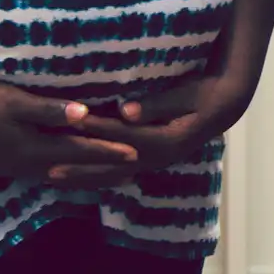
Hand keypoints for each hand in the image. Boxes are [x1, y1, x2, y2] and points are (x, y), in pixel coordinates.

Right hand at [0, 78, 140, 185]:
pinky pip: (44, 177)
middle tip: (136, 173)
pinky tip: (73, 175)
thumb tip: (85, 114)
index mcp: (30, 148)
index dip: (108, 152)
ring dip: (88, 178)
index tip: (136, 154)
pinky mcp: (4, 166)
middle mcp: (25, 165)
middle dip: (105, 172)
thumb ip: (49, 110)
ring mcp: (13, 169)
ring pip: (60, 178)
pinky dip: (66, 177)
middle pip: (74, 172)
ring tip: (114, 180)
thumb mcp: (13, 101)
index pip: (79, 151)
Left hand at [63, 73, 253, 183]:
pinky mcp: (151, 161)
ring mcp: (154, 163)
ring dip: (84, 177)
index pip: (125, 136)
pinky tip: (78, 179)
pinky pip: (119, 174)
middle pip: (114, 166)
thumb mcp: (189, 94)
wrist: (225, 107)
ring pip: (114, 175)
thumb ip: (158, 104)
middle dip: (80, 167)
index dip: (98, 130)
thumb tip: (125, 111)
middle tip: (48, 168)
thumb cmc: (206, 94)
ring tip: (53, 178)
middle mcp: (158, 158)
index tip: (72, 124)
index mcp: (167, 141)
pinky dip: (97, 177)